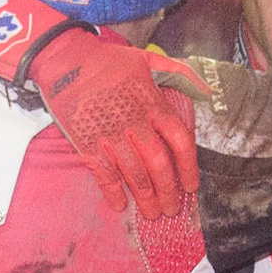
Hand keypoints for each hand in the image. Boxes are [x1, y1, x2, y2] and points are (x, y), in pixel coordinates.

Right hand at [38, 40, 204, 220]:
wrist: (64, 58)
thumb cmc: (107, 60)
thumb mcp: (148, 58)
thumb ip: (180, 74)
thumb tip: (207, 90)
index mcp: (152, 104)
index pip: (179, 140)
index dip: (188, 167)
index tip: (191, 185)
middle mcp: (134, 123)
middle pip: (159, 164)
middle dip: (168, 191)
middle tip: (173, 209)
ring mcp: (110, 135)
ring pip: (134, 174)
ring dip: (146, 198)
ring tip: (153, 214)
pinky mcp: (87, 143)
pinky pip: (104, 175)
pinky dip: (112, 192)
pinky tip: (120, 205)